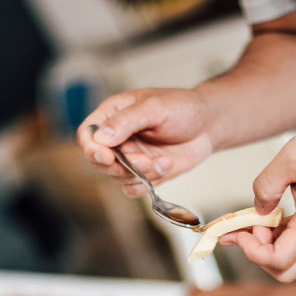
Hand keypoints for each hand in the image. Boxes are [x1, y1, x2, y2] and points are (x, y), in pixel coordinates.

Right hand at [78, 88, 214, 197]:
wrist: (208, 125)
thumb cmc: (183, 108)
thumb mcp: (155, 107)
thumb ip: (127, 120)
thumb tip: (101, 138)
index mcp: (113, 114)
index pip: (87, 134)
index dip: (91, 148)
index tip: (107, 156)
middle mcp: (117, 138)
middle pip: (98, 161)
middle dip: (121, 166)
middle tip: (144, 161)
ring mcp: (129, 157)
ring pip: (117, 177)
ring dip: (140, 174)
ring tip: (163, 160)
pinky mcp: (143, 173)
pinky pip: (133, 188)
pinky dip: (149, 183)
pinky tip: (166, 166)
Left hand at [222, 116, 295, 282]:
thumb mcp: (291, 157)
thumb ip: (265, 187)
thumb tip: (258, 210)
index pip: (278, 260)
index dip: (252, 251)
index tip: (240, 229)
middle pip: (285, 270)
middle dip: (258, 254)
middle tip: (243, 230)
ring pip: (294, 258)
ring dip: (270, 246)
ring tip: (252, 220)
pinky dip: (283, 237)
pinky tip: (270, 217)